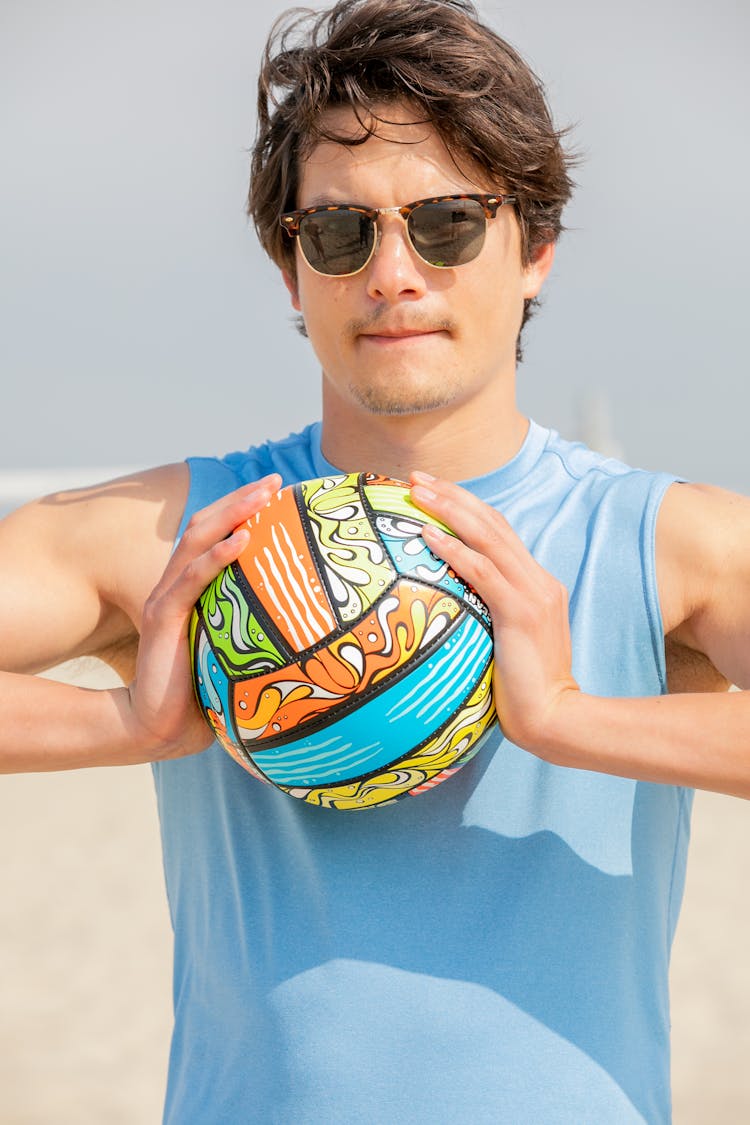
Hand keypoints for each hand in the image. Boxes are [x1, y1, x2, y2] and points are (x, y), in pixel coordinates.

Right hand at [125, 473, 281, 759]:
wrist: (160, 728)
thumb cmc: (203, 695)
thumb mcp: (236, 653)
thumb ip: (258, 632)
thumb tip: (313, 629)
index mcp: (193, 590)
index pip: (217, 536)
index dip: (243, 510)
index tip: (280, 493)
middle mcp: (176, 585)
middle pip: (207, 526)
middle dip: (241, 499)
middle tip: (275, 481)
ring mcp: (167, 598)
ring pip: (198, 541)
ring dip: (232, 514)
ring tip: (262, 496)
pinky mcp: (162, 618)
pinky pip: (191, 579)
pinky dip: (216, 556)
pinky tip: (241, 540)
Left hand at [410, 472, 579, 755]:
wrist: (555, 719)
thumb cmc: (524, 690)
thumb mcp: (509, 642)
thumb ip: (491, 615)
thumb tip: (454, 606)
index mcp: (538, 584)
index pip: (499, 532)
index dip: (467, 507)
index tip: (434, 491)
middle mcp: (539, 580)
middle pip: (492, 524)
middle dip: (453, 495)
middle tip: (418, 476)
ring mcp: (533, 594)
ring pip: (487, 537)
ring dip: (450, 510)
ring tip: (418, 492)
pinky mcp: (521, 613)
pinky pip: (482, 572)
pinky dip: (453, 549)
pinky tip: (427, 536)